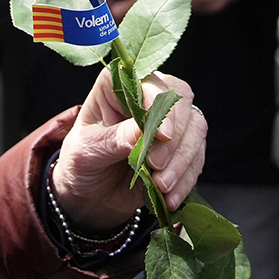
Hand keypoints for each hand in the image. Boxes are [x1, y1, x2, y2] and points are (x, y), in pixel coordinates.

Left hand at [52, 67, 206, 228]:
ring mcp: (169, 121)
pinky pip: (197, 157)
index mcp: (118, 87)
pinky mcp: (180, 148)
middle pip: (181, 99)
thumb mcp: (87, 151)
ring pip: (195, 127)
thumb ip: (113, 139)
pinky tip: (170, 197)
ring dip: (183, 160)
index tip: (161, 135)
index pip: (147, 81)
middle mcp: (148, 97)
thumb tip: (141, 130)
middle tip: (156, 165)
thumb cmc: (81, 164)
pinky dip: (187, 178)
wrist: (90, 197)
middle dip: (174, 137)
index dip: (159, 104)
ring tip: (161, 186)